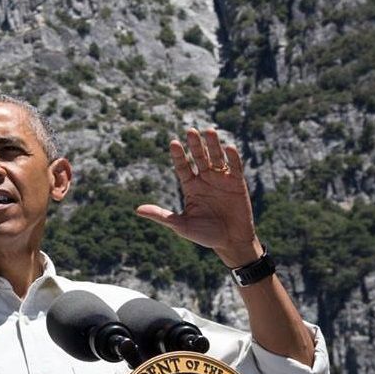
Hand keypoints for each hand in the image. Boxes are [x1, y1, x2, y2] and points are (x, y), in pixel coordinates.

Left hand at [133, 128, 262, 267]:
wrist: (231, 242)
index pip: (182, 167)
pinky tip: (229, 147)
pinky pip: (235, 168)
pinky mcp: (237, 184)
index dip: (178, 156)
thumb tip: (137, 210)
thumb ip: (162, 216)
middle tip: (191, 131)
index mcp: (190, 186)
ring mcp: (221, 180)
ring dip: (213, 145)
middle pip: (199, 158)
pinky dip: (233, 158)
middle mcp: (205, 179)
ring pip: (216, 158)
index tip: (173, 143)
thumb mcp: (181, 225)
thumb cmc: (205, 235)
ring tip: (210, 131)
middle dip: (195, 145)